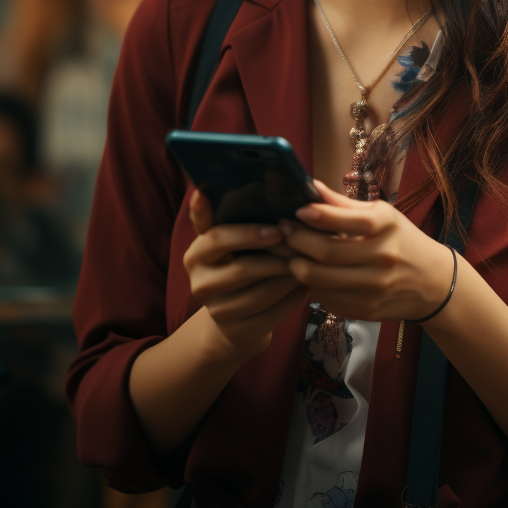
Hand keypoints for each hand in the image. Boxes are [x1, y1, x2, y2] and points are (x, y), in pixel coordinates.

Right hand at [183, 190, 309, 362]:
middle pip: (244, 267)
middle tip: (304, 245)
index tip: (276, 228)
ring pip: (263, 291)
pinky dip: (293, 296)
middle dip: (279, 255)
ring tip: (310, 261)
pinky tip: (306, 284)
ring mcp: (216, 310)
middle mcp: (199, 282)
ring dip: (291, 275)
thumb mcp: (233, 241)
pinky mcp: (237, 331)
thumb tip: (270, 176)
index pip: (216, 236)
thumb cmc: (241, 266)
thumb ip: (237, 213)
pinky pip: (273, 312)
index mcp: (197, 253)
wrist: (235, 322)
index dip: (247, 232)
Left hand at [278, 181, 455, 321]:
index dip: (317, 215)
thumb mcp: (380, 215)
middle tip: (281, 230)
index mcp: (387, 226)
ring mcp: (375, 288)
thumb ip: (342, 204)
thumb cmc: (400, 240)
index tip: (298, 210)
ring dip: (296, 266)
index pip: (348, 220)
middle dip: (296, 240)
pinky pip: (327, 298)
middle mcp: (383, 257)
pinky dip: (311, 286)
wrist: (432, 283)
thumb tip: (310, 186)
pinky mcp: (366, 310)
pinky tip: (306, 274)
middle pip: (327, 252)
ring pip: (320, 279)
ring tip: (288, 253)